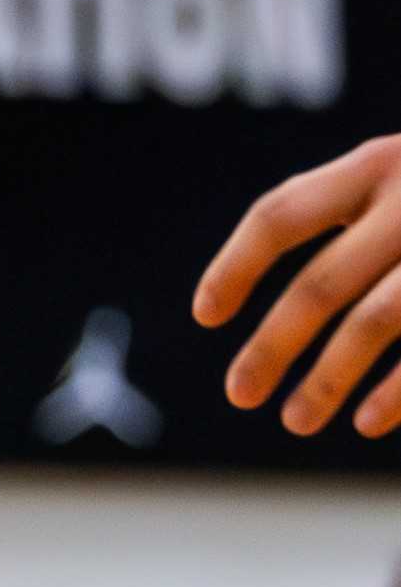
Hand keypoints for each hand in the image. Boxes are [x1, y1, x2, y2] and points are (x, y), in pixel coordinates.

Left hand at [197, 134, 400, 432]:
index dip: (235, 265)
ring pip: (375, 322)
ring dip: (329, 379)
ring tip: (293, 419)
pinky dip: (399, 390)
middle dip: (273, 344)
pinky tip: (367, 421)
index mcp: (375, 164)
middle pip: (320, 283)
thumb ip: (351, 207)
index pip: (281, 216)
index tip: (205, 316)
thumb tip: (260, 288)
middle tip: (237, 393)